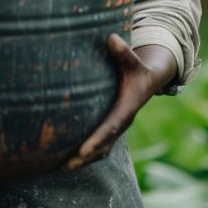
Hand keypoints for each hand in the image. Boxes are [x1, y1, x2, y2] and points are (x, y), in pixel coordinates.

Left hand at [65, 35, 176, 171]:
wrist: (148, 80)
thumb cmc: (137, 68)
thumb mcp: (134, 60)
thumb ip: (123, 52)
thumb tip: (111, 39)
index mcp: (127, 109)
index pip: (110, 127)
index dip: (96, 140)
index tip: (82, 151)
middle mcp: (121, 122)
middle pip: (103, 145)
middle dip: (85, 157)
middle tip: (64, 166)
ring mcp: (115, 127)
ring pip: (100, 149)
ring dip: (81, 160)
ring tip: (58, 168)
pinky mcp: (109, 126)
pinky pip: (97, 144)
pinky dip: (82, 154)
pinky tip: (62, 157)